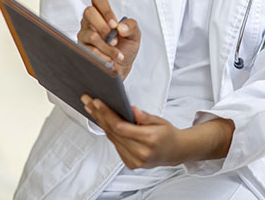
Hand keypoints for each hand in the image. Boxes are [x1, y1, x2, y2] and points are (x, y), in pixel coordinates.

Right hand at [78, 0, 140, 79]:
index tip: (114, 23)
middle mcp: (91, 22)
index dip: (105, 9)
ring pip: (91, 35)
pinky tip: (110, 59)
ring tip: (117, 54)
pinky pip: (89, 50)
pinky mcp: (82, 49)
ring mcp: (84, 35)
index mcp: (103, 14)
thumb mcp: (135, 34)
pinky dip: (103, 56)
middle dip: (104, 27)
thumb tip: (120, 27)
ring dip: (107, 47)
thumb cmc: (126, 46)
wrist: (122, 66)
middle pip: (88, 12)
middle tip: (114, 38)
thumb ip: (131, 26)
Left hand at [80, 96, 234, 168]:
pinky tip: (102, 120)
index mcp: (149, 140)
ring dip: (101, 123)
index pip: (121, 127)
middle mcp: (140, 153)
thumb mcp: (161, 120)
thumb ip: (145, 116)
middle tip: (89, 101)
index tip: (98, 103)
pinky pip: (116, 145)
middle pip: (113, 132)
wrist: (175, 151)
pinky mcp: (130, 163)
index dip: (107, 114)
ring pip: (112, 139)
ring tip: (92, 109)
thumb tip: (132, 109)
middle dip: (100, 115)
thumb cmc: (168, 134)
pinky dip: (108, 132)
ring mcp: (134, 160)